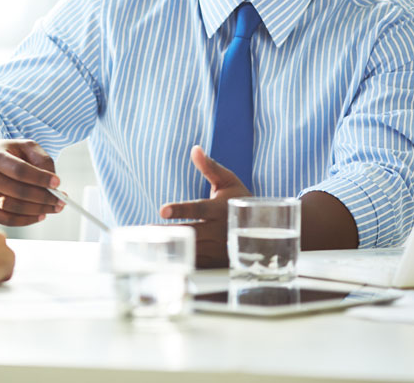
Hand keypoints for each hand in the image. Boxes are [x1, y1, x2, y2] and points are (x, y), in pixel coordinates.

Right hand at [0, 139, 63, 225]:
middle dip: (45, 197)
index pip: (20, 170)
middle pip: (19, 192)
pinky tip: (41, 215)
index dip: (40, 178)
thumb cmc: (4, 155)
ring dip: (40, 210)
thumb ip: (40, 157)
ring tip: (55, 207)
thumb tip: (53, 181)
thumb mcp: (21, 146)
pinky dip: (28, 220)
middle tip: (62, 199)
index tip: (57, 183)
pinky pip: (9, 220)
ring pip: (16, 208)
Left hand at [159, 146, 250, 267]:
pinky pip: (198, 265)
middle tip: (147, 230)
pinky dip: (181, 263)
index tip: (162, 210)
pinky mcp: (219, 263)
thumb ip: (210, 167)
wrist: (266, 232)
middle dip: (169, 232)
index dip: (180, 209)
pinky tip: (164, 261)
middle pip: (191, 233)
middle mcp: (221, 231)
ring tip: (149, 246)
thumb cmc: (241, 202)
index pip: (198, 209)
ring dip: (172, 249)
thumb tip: (195, 149)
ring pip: (193, 252)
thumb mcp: (228, 182)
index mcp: (221, 209)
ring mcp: (220, 250)